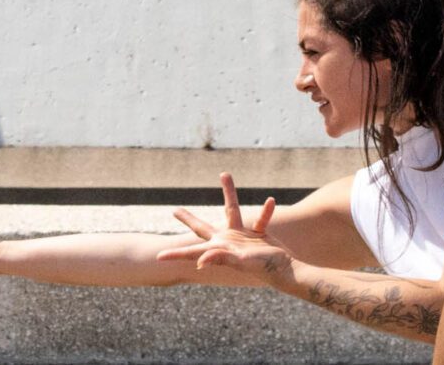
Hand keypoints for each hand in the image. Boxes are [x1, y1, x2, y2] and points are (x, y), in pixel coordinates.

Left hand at [156, 173, 291, 280]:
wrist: (284, 268)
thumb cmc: (262, 267)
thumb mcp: (240, 261)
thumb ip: (220, 258)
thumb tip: (200, 262)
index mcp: (219, 249)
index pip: (192, 251)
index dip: (176, 254)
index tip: (159, 256)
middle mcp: (226, 242)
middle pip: (203, 227)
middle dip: (189, 219)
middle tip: (175, 211)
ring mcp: (241, 237)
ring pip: (232, 210)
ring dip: (230, 193)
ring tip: (225, 174)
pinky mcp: (257, 233)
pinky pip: (260, 218)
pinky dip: (265, 211)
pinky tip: (270, 201)